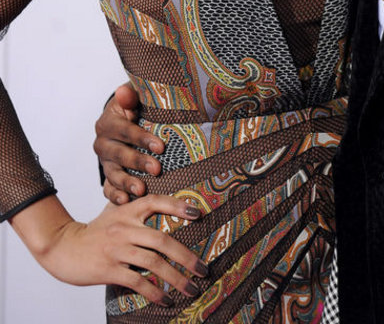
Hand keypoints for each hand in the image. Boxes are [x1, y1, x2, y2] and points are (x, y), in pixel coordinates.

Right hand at [11, 194, 206, 306]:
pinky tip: (166, 300)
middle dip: (186, 257)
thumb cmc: (94, 231)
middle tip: (204, 268)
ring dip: (176, 278)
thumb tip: (163, 205)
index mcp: (127, 210)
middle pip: (162, 240)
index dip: (178, 205)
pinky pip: (137, 281)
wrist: (63, 247)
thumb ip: (135, 209)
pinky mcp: (109, 269)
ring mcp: (117, 249)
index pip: (156, 201)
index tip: (198, 213)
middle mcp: (124, 228)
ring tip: (192, 288)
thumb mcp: (113, 212)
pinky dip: (155, 292)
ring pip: (153, 263)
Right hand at [94, 84, 164, 203]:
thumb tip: (123, 91)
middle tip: (157, 169)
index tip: (161, 146)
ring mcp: (105, 163)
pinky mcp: (108, 176)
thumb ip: (130, 96)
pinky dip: (115, 196)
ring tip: (142, 190)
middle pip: (120, 154)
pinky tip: (126, 201)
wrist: (127, 122)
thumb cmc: (135, 109)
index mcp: (107, 123)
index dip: (142, 138)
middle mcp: (103, 144)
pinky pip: (108, 188)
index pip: (125, 131)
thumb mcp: (133, 99)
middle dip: (138, 162)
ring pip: (113, 174)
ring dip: (127, 182)